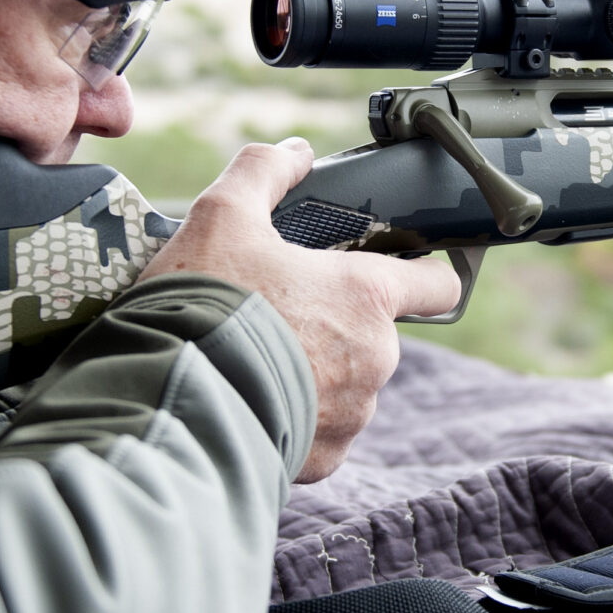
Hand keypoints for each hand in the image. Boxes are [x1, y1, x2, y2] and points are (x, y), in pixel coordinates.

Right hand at [138, 138, 462, 481]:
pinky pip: (320, 432)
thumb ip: (263, 172)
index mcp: (367, 295)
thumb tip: (294, 152)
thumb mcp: (221, 215)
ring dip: (312, 373)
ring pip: (346, 386)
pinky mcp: (324, 459)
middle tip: (276, 314)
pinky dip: (293, 418)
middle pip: (374, 335)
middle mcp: (377, 357)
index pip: (438, 286)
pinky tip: (247, 398)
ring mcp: (354, 414)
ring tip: (251, 359)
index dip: (425, 277)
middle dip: (333, 325)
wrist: (174, 401)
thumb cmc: (205, 303)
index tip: (405, 274)